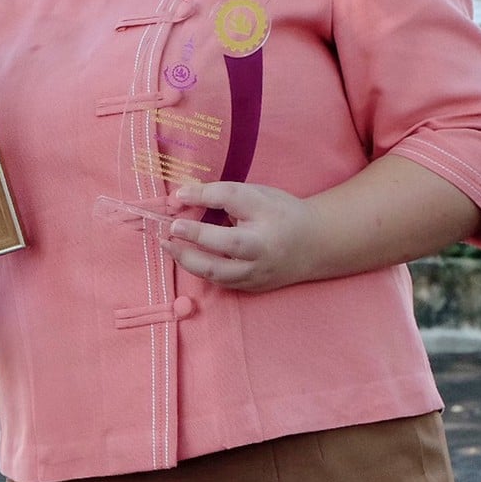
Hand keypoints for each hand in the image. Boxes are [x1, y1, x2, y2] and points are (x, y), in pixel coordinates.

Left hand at [160, 182, 320, 292]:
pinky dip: (198, 269)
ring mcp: (259, 272)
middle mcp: (266, 247)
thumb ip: (221, 195)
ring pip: (219, 272)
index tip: (178, 195)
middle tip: (171, 227)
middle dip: (196, 235)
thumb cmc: (280, 213)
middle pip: (229, 243)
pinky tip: (183, 257)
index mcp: (269, 215)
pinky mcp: (252, 287)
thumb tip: (181, 197)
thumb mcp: (257, 194)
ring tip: (167, 245)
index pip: (233, 199)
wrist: (314, 245)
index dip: (203, 195)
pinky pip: (219, 281)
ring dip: (188, 259)